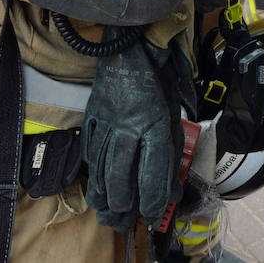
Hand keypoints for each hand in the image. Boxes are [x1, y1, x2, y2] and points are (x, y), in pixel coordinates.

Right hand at [82, 31, 182, 229]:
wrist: (132, 46)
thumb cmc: (158, 81)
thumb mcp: (173, 116)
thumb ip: (172, 153)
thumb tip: (173, 190)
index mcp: (155, 121)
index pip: (153, 169)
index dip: (154, 197)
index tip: (154, 214)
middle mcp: (130, 123)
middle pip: (121, 173)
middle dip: (124, 201)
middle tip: (126, 217)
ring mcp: (107, 119)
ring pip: (101, 165)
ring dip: (105, 192)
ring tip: (109, 209)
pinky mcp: (92, 114)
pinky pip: (89, 147)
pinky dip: (93, 169)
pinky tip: (97, 182)